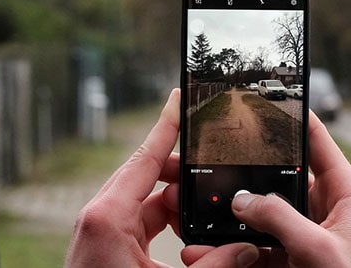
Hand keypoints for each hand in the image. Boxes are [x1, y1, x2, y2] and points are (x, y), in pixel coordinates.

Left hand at [65, 89, 259, 267]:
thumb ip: (214, 265)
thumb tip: (249, 246)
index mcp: (107, 216)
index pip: (144, 158)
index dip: (167, 126)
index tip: (180, 98)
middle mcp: (101, 217)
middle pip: (149, 176)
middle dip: (186, 174)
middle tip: (220, 169)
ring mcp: (102, 232)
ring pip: (148, 200)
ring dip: (180, 202)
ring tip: (214, 205)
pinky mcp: (107, 247)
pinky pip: (143, 221)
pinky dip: (168, 221)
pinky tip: (194, 230)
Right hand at [182, 110, 350, 267]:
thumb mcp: (319, 249)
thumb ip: (280, 219)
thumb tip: (242, 200)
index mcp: (345, 192)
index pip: (316, 139)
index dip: (292, 116)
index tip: (263, 98)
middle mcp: (325, 205)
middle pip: (280, 175)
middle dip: (245, 174)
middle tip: (214, 161)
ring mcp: (306, 231)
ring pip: (262, 212)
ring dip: (232, 214)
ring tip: (200, 204)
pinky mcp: (290, 256)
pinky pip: (255, 244)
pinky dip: (231, 246)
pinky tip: (206, 245)